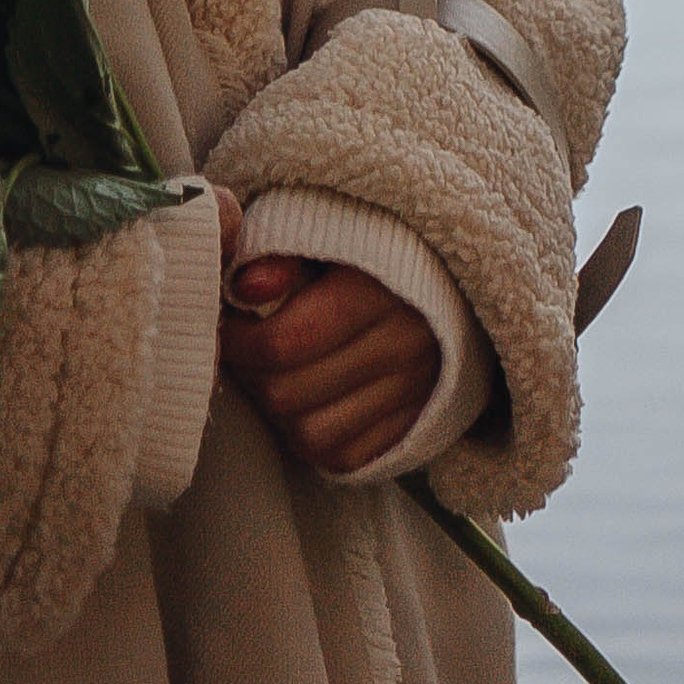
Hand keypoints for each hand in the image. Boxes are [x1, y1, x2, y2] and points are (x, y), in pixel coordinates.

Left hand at [217, 250, 441, 478]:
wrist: (454, 273)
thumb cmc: (375, 241)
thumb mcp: (332, 226)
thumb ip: (284, 253)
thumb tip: (243, 287)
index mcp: (380, 288)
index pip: (286, 341)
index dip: (240, 340)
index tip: (229, 322)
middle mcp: (403, 346)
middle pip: (290, 394)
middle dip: (252, 376)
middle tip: (244, 352)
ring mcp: (414, 391)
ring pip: (311, 435)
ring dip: (279, 412)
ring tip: (273, 377)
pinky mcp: (416, 423)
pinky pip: (344, 457)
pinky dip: (314, 437)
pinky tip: (307, 402)